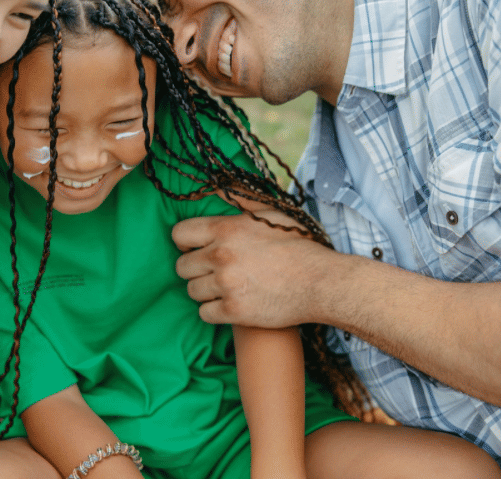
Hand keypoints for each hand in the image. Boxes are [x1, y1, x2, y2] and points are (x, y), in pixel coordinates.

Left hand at [172, 210, 333, 326]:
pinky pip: (204, 313)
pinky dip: (215, 311)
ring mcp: (226, 284)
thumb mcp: (270, 213)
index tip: (194, 249)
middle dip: (196, 269)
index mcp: (226, 229)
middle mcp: (221, 255)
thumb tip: (215, 187)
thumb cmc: (298, 245)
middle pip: (182, 266)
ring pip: (192, 290)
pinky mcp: (234, 310)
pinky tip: (231, 304)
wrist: (320, 281)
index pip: (180, 234)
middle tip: (215, 271)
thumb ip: (240, 201)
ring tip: (228, 287)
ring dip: (207, 291)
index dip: (184, 243)